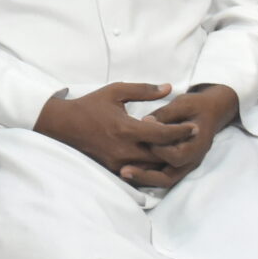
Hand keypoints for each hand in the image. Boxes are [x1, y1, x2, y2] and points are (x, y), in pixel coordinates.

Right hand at [34, 82, 188, 179]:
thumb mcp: (115, 91)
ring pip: (153, 166)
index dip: (182, 131)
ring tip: (180, 149)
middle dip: (178, 147)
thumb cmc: (90, 105)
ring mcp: (119, 162)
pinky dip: (152, 166)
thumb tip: (169, 88)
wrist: (63, 125)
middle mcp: (124, 149)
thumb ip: (143, 90)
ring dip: (166, 158)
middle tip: (192, 141)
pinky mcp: (113, 168)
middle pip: (162, 155)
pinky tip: (160, 158)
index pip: (163, 135)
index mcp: (126, 129)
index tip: (194, 127)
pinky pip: (140, 171)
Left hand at [120, 85, 240, 190]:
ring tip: (122, 173)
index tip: (140, 139)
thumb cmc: (196, 106)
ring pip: (163, 180)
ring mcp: (184, 165)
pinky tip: (126, 170)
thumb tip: (145, 121)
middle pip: (168, 176)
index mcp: (197, 144)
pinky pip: (160, 176)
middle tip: (123, 171)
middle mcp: (191, 159)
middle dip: (145, 174)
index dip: (158, 148)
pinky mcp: (175, 165)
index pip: (176, 156)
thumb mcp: (183, 104)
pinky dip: (145, 175)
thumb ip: (165, 114)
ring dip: (143, 178)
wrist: (211, 111)